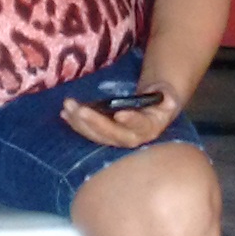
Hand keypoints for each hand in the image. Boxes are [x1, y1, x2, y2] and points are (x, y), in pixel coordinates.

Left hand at [59, 82, 180, 149]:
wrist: (153, 110)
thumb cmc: (162, 101)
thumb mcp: (169, 96)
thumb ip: (168, 97)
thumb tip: (166, 97)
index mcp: (150, 128)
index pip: (140, 126)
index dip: (131, 120)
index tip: (119, 113)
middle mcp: (132, 138)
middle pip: (112, 134)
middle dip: (95, 122)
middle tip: (79, 109)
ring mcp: (116, 138)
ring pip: (97, 134)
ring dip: (80, 122)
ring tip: (68, 106)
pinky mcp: (105, 135)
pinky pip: (89, 132)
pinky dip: (76, 123)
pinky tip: (65, 113)